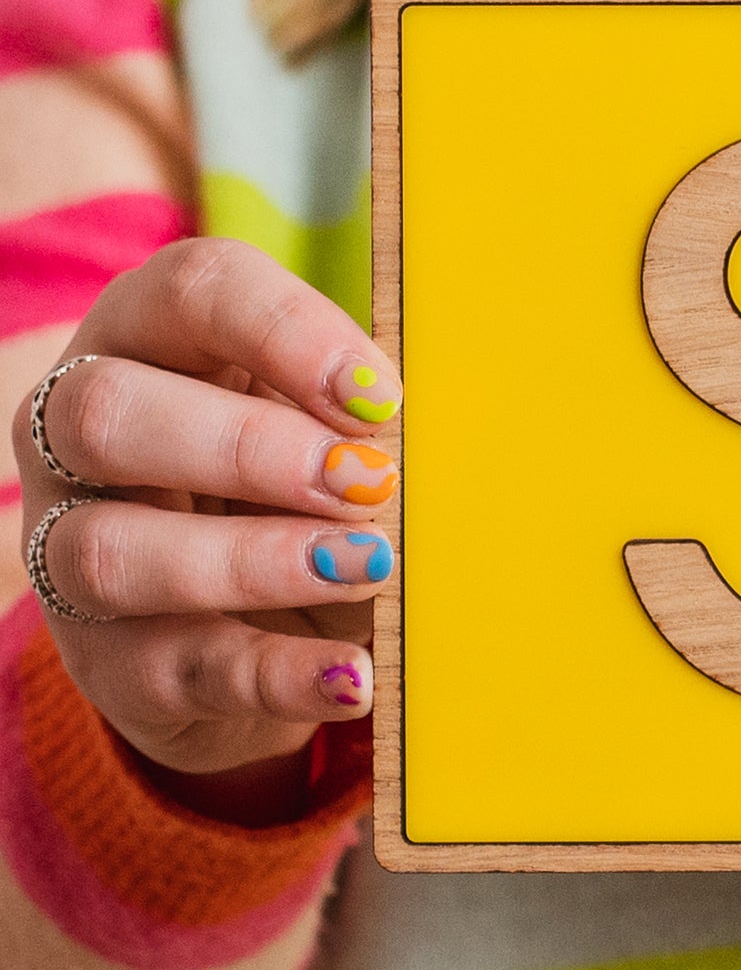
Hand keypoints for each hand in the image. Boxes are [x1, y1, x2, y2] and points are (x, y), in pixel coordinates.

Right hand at [10, 239, 401, 812]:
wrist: (264, 623)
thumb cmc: (300, 483)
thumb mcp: (330, 426)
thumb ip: (368, 415)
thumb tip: (438, 432)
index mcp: (150, 338)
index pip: (189, 292)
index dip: (286, 333)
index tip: (381, 394)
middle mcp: (77, 437)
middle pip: (108, 412)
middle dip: (247, 447)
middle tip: (366, 483)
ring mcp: (72, 551)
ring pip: (112, 550)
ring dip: (254, 559)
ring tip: (367, 567)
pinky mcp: (110, 663)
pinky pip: (178, 667)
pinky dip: (276, 674)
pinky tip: (354, 677)